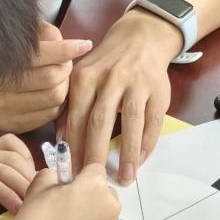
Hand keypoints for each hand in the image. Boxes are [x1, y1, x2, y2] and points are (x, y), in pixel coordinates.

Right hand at [0, 21, 91, 133]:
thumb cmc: (14, 50)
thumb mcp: (29, 33)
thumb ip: (49, 36)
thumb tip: (74, 47)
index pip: (40, 55)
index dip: (65, 49)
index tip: (84, 44)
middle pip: (51, 78)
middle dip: (65, 68)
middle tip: (64, 63)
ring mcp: (1, 109)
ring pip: (55, 98)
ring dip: (64, 86)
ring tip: (57, 78)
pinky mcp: (10, 124)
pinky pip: (50, 115)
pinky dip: (58, 103)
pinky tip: (50, 93)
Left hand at [0, 135, 36, 219]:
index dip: (6, 195)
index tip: (20, 211)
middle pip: (4, 168)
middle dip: (22, 187)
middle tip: (36, 205)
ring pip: (13, 157)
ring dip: (28, 175)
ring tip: (38, 194)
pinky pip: (16, 145)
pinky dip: (27, 159)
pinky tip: (32, 177)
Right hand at [10, 164, 120, 219]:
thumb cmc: (36, 219)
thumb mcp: (38, 187)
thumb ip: (51, 175)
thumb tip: (56, 177)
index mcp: (95, 185)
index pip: (95, 170)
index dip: (82, 177)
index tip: (70, 187)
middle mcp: (111, 205)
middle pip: (105, 193)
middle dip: (92, 197)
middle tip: (69, 209)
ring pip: (107, 215)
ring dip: (95, 217)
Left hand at [59, 9, 178, 184]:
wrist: (140, 38)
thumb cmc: (106, 65)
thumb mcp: (83, 77)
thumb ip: (72, 106)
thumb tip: (61, 142)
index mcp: (85, 78)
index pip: (76, 118)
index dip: (73, 148)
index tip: (71, 173)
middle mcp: (110, 79)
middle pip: (100, 122)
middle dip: (95, 155)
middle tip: (93, 180)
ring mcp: (136, 84)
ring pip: (130, 123)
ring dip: (127, 153)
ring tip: (125, 178)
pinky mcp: (158, 90)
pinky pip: (153, 121)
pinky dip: (147, 142)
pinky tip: (141, 160)